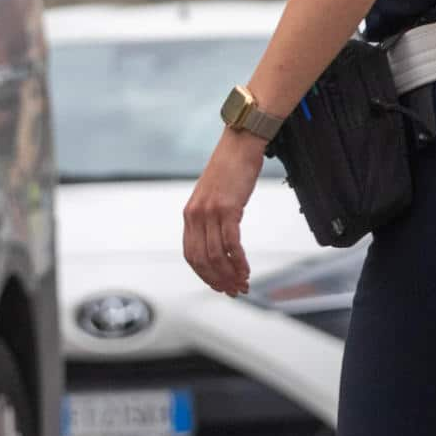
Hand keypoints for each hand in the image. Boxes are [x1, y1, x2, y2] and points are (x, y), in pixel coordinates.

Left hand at [183, 133, 267, 295]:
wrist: (239, 144)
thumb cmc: (229, 168)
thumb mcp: (212, 196)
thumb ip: (210, 218)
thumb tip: (219, 242)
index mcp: (189, 215)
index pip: (191, 255)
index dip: (204, 275)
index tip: (218, 286)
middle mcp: (196, 215)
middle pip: (202, 260)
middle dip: (218, 280)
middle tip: (233, 291)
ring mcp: (211, 212)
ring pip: (217, 255)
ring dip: (230, 274)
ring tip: (243, 283)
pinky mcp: (228, 208)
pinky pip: (231, 243)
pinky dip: (239, 261)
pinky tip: (246, 269)